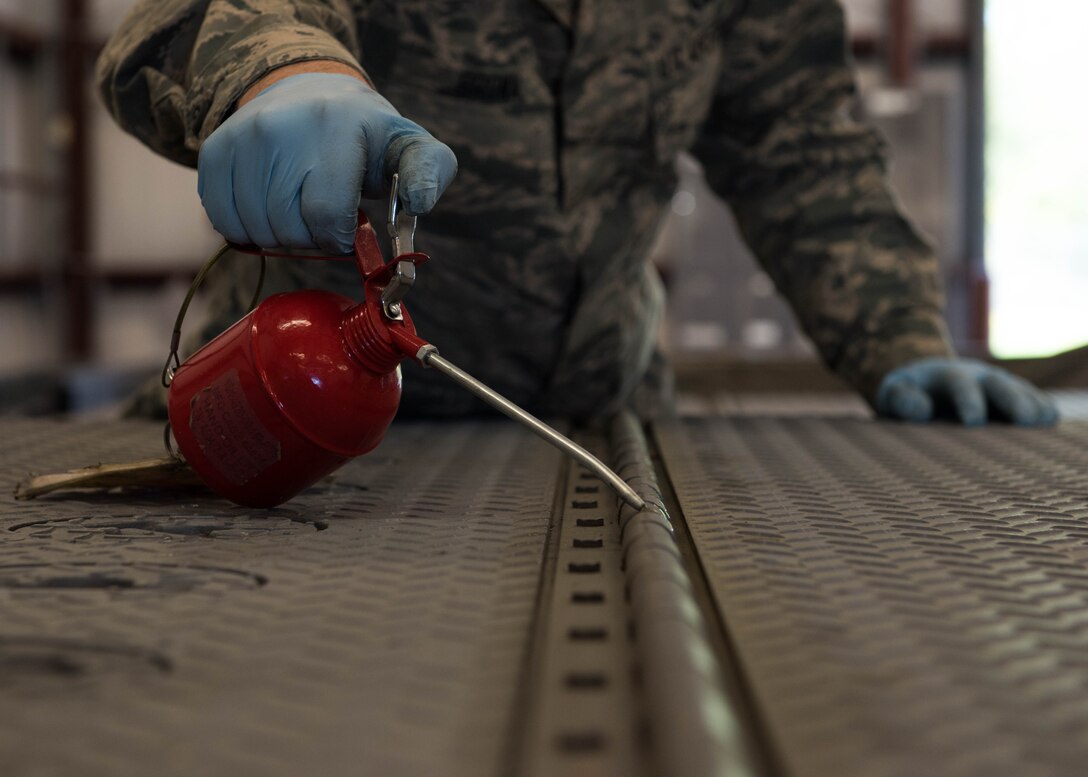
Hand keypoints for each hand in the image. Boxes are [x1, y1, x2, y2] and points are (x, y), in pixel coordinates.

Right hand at [197, 72, 456, 252]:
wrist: (310, 93)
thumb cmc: (367, 138)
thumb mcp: (409, 148)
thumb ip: (430, 173)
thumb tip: (420, 202)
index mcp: (335, 126)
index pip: (325, 216)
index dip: (338, 238)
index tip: (347, 230)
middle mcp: (280, 126)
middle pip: (289, 230)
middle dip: (312, 241)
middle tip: (324, 219)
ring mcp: (242, 137)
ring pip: (256, 230)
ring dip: (281, 239)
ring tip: (299, 211)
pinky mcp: (215, 150)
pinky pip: (223, 220)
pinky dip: (248, 230)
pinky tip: (270, 209)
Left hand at [875, 357, 1057, 426]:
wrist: (925, 384)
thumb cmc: (907, 395)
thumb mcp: (893, 394)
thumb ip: (900, 399)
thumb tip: (922, 411)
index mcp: (946, 374)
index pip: (959, 383)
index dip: (968, 400)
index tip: (973, 423)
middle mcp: (978, 376)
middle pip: (998, 383)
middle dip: (1011, 400)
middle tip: (1023, 421)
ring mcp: (998, 385)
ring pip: (1019, 390)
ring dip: (1032, 404)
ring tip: (1043, 422)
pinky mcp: (1012, 398)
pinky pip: (1031, 400)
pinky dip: (1041, 408)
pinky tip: (1050, 421)